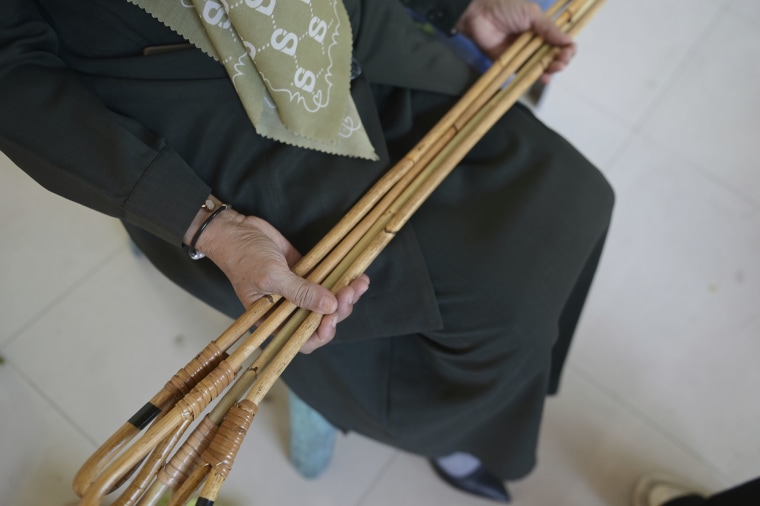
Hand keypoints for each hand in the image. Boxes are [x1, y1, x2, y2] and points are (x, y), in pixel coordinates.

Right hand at [186, 202, 369, 353]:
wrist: (236, 229)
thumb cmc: (243, 257)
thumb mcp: (271, 276)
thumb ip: (301, 292)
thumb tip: (330, 306)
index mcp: (274, 320)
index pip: (302, 339)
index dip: (321, 333)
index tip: (332, 317)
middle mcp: (289, 309)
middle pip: (321, 320)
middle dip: (340, 310)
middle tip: (350, 291)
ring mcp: (300, 291)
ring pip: (329, 301)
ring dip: (347, 295)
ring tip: (360, 282)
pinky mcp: (307, 273)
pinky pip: (329, 280)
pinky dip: (343, 278)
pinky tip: (358, 272)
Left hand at [456, 0, 575, 82]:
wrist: (480, 15)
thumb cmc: (506, 9)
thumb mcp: (532, 14)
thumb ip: (549, 28)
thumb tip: (569, 41)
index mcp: (542, 30)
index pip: (560, 42)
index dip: (567, 48)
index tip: (569, 50)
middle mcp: (535, 44)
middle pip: (553, 57)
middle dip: (561, 60)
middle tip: (562, 59)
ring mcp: (523, 55)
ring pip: (542, 66)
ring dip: (552, 69)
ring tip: (556, 67)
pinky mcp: (511, 65)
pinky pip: (525, 73)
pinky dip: (535, 77)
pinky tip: (545, 78)